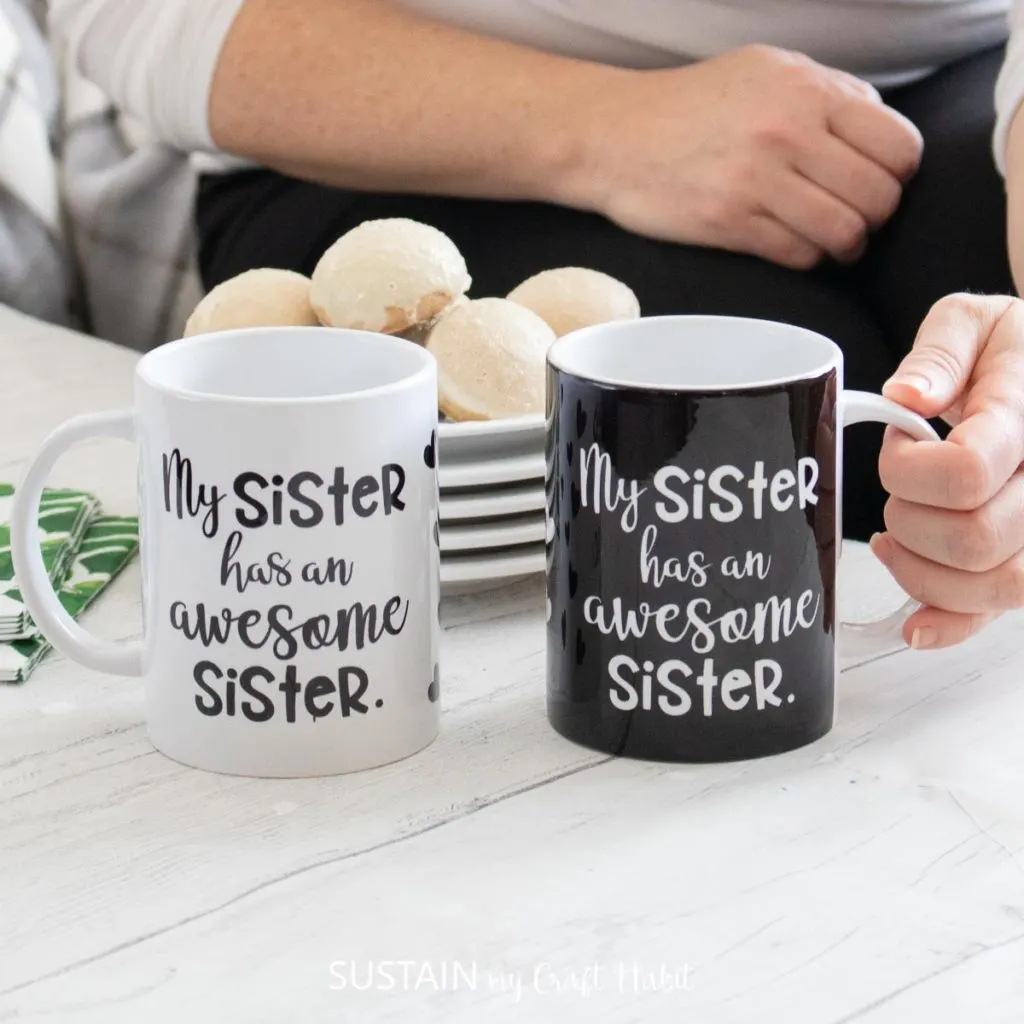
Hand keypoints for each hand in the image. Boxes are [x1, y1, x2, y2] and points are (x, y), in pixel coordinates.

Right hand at [569, 45, 922, 268]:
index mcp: (808, 89)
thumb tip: (877, 128)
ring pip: (844, 232)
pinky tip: (790, 245)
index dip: (896, 174)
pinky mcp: (729, 221)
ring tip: (827, 240)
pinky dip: (805, 257)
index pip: (899, 145)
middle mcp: (790, 131)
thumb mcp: (765, 71)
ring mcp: (759, 179)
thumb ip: (826, 94)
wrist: (612, 135)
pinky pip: (798, 253)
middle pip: (879, 196)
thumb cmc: (688, 105)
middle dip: (873, 217)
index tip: (875, 183)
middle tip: (852, 218)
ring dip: (843, 245)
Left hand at [873, 293, 1023, 648]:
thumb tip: (907, 396)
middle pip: (974, 538)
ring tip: (896, 536)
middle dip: (910, 520)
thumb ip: (939, 353)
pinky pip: (1000, 610)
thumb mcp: (972, 322)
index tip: (896, 445)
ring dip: (921, 572)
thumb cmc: (1009, 349)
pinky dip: (951, 622)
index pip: (965, 473)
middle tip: (901, 489)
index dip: (906, 470)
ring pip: (992, 585)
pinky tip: (915, 621)